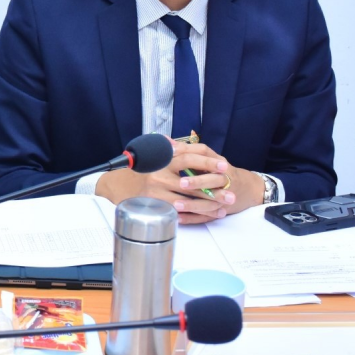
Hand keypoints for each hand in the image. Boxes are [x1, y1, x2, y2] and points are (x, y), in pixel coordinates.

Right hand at [95, 140, 256, 223]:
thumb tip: (172, 140)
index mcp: (162, 161)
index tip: (224, 165)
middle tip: (232, 190)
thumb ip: (169, 150)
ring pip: (189, 200)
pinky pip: (184, 213)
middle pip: (192, 183)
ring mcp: (158, 194)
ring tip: (227, 204)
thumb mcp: (156, 157)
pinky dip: (201, 214)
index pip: (188, 158)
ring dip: (210, 203)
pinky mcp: (158, 208)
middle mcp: (159, 176)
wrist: (123, 189)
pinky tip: (214, 214)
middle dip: (214, 187)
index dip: (207, 161)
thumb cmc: (146, 173)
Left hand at [168, 141, 263, 217]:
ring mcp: (223, 197)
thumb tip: (166, 141)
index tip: (176, 157)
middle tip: (180, 183)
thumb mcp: (209, 157)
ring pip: (210, 202)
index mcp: (218, 163)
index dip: (192, 156)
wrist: (248, 189)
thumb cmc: (222, 171)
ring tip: (176, 205)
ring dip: (193, 204)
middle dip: (197, 182)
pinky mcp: (218, 211)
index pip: (207, 157)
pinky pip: (206, 217)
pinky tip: (179, 218)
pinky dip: (193, 218)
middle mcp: (223, 179)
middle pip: (213, 180)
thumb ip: (187, 150)